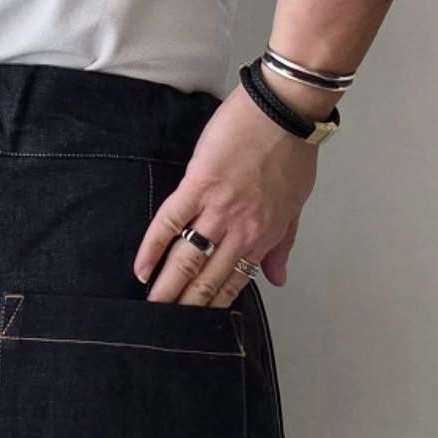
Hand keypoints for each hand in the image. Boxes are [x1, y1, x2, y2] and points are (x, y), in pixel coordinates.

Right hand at [132, 82, 320, 305]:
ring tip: (149, 308)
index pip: (233, 284)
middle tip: (163, 328)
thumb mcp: (295, 204)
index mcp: (262, 237)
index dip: (212, 308)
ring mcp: (216, 209)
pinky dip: (152, 248)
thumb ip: (282, 245)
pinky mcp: (196, 186)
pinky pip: (169, 222)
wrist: (285, 109)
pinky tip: (141, 269)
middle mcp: (239, 230)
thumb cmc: (292, 152)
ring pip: (187, 259)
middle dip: (184, 307)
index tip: (195, 327)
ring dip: (166, 287)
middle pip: (206, 279)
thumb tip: (277, 280)